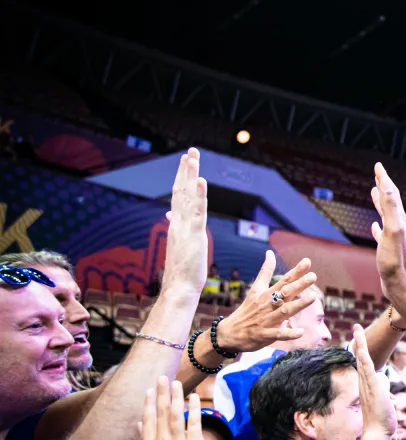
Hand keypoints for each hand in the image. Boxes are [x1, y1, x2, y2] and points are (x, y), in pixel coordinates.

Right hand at [141, 376, 207, 439]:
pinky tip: (193, 397)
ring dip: (175, 396)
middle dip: (161, 393)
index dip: (149, 403)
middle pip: (160, 412)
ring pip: (175, 413)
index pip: (148, 419)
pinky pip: (193, 421)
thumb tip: (138, 423)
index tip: (150, 389)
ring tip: (176, 383)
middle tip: (162, 377)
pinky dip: (193, 408)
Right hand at [159, 149, 208, 295]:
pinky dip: (199, 195)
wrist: (179, 288)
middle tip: (190, 151)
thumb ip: (177, 226)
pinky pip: (197, 211)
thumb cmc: (182, 269)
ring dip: (191, 175)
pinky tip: (201, 180)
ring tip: (192, 157)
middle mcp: (178, 222)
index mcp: (177, 224)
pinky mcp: (194, 235)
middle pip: (181, 190)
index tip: (185, 162)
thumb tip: (170, 214)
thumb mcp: (181, 243)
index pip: (178, 196)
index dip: (182, 178)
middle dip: (186, 170)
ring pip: (188, 196)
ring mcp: (185, 227)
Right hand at [215, 251, 317, 351]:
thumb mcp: (255, 289)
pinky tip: (301, 332)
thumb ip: (265, 272)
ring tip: (313, 297)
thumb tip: (270, 252)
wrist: (229, 333)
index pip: (283, 280)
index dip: (296, 271)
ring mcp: (267, 320)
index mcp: (267, 294)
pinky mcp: (265, 335)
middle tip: (313, 276)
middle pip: (285, 293)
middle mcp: (268, 305)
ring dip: (298, 304)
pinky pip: (278, 334)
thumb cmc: (247, 310)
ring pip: (284, 311)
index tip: (307, 261)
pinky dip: (289, 333)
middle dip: (299, 284)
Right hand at [352, 324, 396, 436]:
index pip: (364, 362)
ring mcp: (368, 386)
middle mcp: (365, 383)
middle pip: (361, 357)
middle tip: (356, 326)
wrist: (376, 433)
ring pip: (362, 361)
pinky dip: (364, 360)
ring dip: (360, 345)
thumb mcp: (384, 398)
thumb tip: (383, 379)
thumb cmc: (380, 418)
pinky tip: (362, 350)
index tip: (359, 337)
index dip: (362, 349)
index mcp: (367, 384)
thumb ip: (382, 386)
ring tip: (358, 330)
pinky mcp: (373, 390)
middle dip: (359, 341)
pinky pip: (367, 372)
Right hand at [369, 163, 405, 300]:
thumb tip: (387, 186)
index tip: (378, 165)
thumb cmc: (395, 261)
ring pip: (387, 214)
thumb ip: (391, 209)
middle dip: (383, 185)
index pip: (391, 193)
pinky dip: (376, 224)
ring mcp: (393, 237)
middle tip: (377, 173)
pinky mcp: (388, 249)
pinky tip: (373, 225)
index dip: (384, 178)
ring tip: (374, 191)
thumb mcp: (393, 231)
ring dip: (380, 201)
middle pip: (391, 200)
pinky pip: (381, 232)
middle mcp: (398, 226)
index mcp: (399, 219)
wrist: (399, 285)